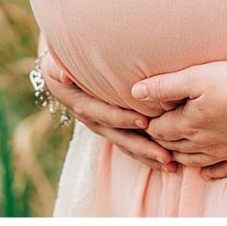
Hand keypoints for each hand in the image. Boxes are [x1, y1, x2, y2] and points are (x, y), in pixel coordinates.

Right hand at [40, 50, 179, 172]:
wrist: (60, 72)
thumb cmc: (61, 62)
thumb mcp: (55, 63)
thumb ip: (58, 69)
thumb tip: (63, 76)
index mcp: (81, 105)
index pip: (104, 114)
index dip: (122, 118)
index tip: (144, 120)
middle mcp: (94, 120)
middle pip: (119, 137)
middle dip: (142, 147)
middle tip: (165, 155)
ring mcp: (104, 126)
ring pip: (127, 145)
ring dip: (148, 155)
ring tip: (171, 164)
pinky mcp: (114, 128)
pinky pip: (131, 144)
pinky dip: (148, 153)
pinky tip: (169, 161)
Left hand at [131, 60, 226, 179]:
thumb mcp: (197, 76)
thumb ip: (164, 86)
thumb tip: (134, 93)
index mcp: (189, 123)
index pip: (158, 130)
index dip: (149, 124)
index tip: (144, 117)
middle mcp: (203, 142)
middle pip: (173, 146)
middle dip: (160, 141)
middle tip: (153, 135)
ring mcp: (224, 152)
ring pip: (193, 161)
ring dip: (179, 156)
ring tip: (172, 151)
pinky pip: (221, 170)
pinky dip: (209, 171)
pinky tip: (204, 171)